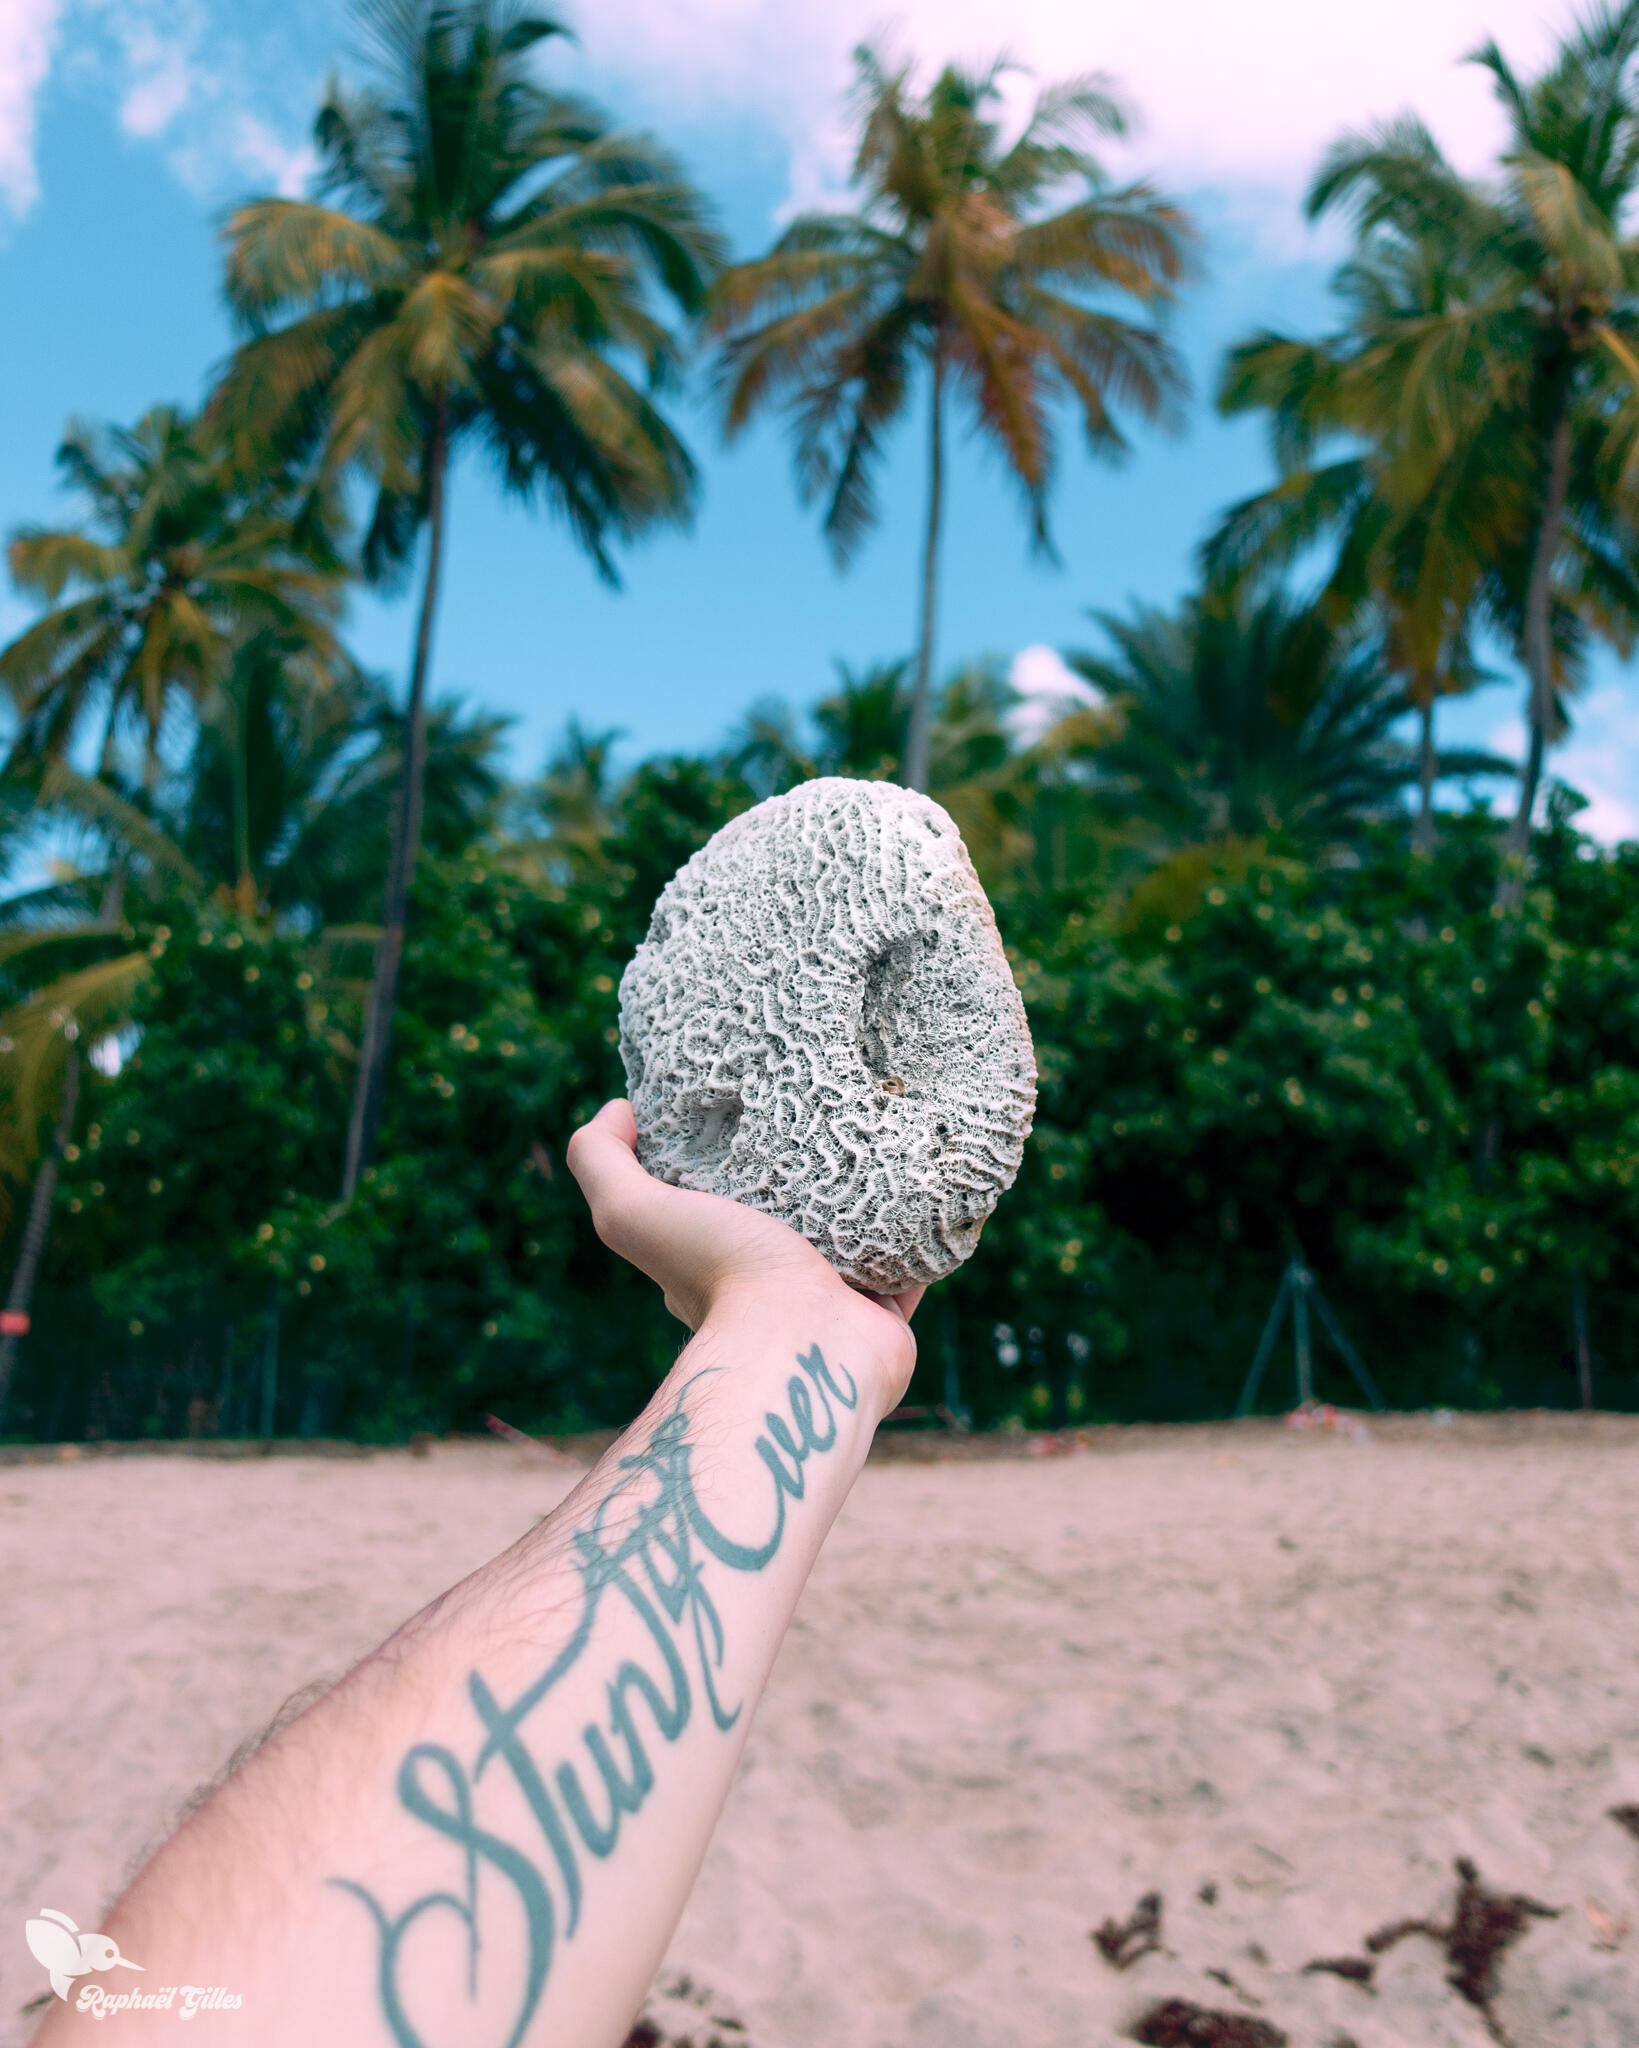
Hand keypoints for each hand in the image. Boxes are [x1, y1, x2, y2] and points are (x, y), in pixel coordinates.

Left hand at [565, 1099, 921, 1403]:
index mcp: (718, 1260)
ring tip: (884, 1132)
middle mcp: (772, 1285)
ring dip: (868, 1198)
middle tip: (830, 1109)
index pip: (721, 1203)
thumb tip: (619, 1109)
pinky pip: (909, 1260)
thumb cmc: (720, 1276)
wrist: (803, 1344)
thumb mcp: (632, 1212)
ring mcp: (831, 1300)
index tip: (753, 1105)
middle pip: (791, 1217)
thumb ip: (600, 1161)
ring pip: (854, 1237)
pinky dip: (919, 1228)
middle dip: (808, 1173)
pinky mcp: (885, 1309)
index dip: (730, 1159)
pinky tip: (928, 1180)